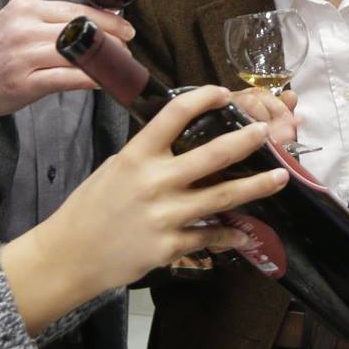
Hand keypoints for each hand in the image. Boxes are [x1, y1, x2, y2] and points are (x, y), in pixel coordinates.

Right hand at [0, 0, 132, 117]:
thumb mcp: (17, 22)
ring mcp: (24, 57)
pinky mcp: (25, 83)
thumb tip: (94, 23)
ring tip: (118, 65)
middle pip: (79, 30)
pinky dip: (89, 79)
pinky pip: (66, 79)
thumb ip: (50, 20)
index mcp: (25, 9)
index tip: (125, 27)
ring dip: (103, 60)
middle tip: (127, 47)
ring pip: (76, 54)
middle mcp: (25, 29)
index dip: (106, 20)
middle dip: (110, 39)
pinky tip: (102, 81)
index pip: (75, 10)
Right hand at [1, 86, 288, 333]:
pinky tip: (247, 231)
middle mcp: (154, 181)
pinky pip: (210, 237)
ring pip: (222, 198)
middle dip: (246, 141)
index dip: (203, 98)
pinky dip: (231, 234)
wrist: (68, 255)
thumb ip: (148, 154)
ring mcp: (165, 216)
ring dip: (256, 187)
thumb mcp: (115, 168)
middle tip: (266, 132)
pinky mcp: (170, 246)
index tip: (223, 93)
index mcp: (137, 155)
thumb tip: (181, 140)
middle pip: (212, 155)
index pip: (174, 114)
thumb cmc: (90, 208)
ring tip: (280, 177)